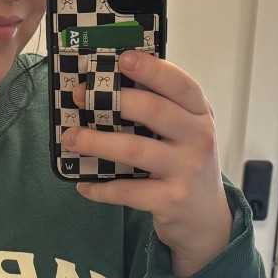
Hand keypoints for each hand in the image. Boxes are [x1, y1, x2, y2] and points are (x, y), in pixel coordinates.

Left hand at [64, 51, 232, 277]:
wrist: (206, 218)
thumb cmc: (187, 164)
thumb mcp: (186, 133)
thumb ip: (162, 110)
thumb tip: (109, 88)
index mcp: (200, 114)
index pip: (181, 84)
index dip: (152, 69)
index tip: (122, 59)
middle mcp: (198, 139)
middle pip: (154, 111)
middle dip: (113, 100)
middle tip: (79, 97)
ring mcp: (186, 170)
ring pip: (135, 150)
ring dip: (97, 142)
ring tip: (71, 138)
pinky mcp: (171, 200)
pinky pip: (128, 191)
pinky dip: (101, 188)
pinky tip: (83, 185)